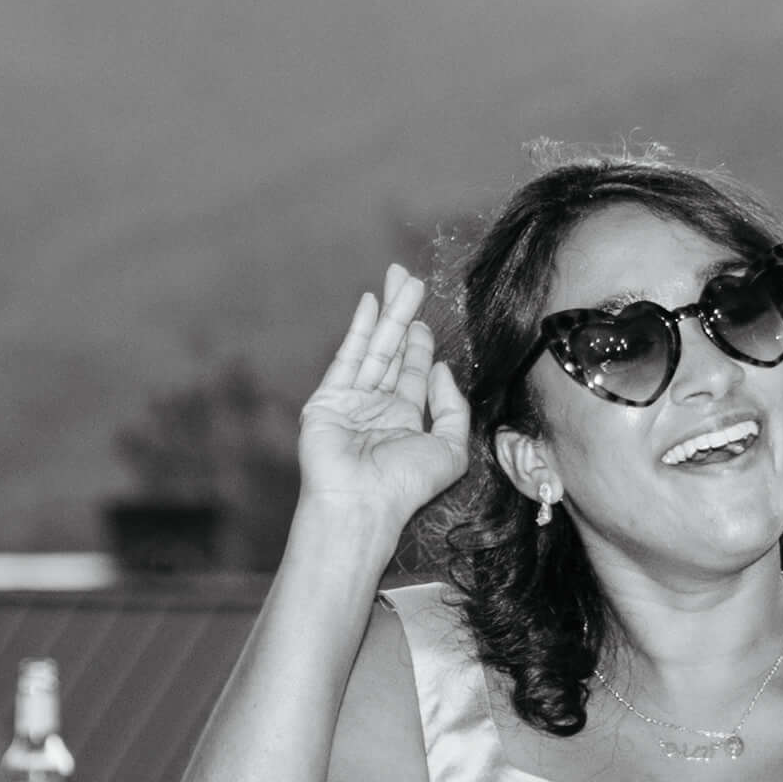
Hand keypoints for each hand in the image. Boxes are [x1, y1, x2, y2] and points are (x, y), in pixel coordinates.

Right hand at [282, 263, 465, 546]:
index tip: (426, 317)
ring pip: (375, 348)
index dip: (421, 343)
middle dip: (403, 315)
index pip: (414, 373)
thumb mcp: (451, 449)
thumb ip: (453, 408)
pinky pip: (348, 356)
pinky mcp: (329, 398)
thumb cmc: (405, 485)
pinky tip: (370, 302)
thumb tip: (444, 370)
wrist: (361, 503)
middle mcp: (377, 408)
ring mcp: (352, 401)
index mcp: (405, 420)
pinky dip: (359, 328)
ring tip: (399, 278)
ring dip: (388, 313)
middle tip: (410, 279)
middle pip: (394, 351)